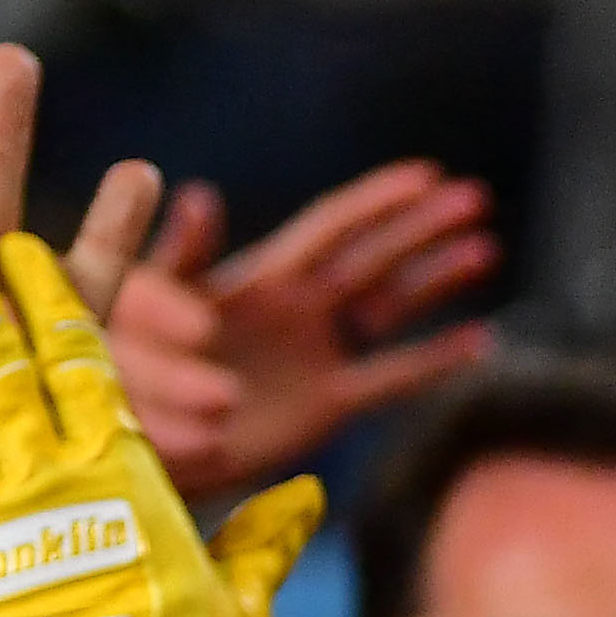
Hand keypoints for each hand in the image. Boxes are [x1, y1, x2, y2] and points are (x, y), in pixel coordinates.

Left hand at [112, 162, 502, 495]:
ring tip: (488, 251)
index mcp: (260, 278)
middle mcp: (297, 309)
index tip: (426, 173)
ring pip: (393, 308)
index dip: (378, 200)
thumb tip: (198, 193)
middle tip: (478, 197)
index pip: (331, 227)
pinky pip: (391, 379)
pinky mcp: (325, 407)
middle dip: (424, 227)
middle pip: (375, 257)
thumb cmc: (127, 368)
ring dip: (438, 280)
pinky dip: (435, 361)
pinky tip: (481, 340)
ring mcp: (316, 356)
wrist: (135, 443)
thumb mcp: (146, 303)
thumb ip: (180, 256)